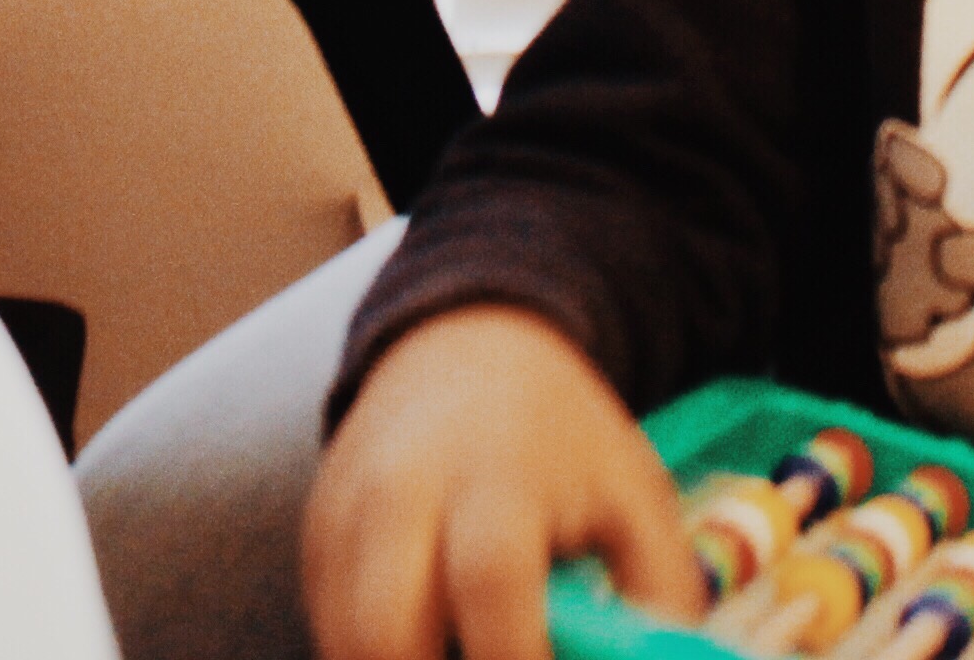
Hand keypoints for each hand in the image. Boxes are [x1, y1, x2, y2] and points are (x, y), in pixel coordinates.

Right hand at [306, 308, 694, 659]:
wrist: (470, 345)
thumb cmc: (565, 437)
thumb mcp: (634, 494)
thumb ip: (657, 590)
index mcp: (497, 477)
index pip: (491, 584)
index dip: (515, 659)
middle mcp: (403, 492)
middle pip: (383, 633)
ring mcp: (346, 511)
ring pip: (343, 640)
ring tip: (464, 650)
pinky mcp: (316, 530)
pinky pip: (327, 621)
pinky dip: (371, 650)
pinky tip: (432, 642)